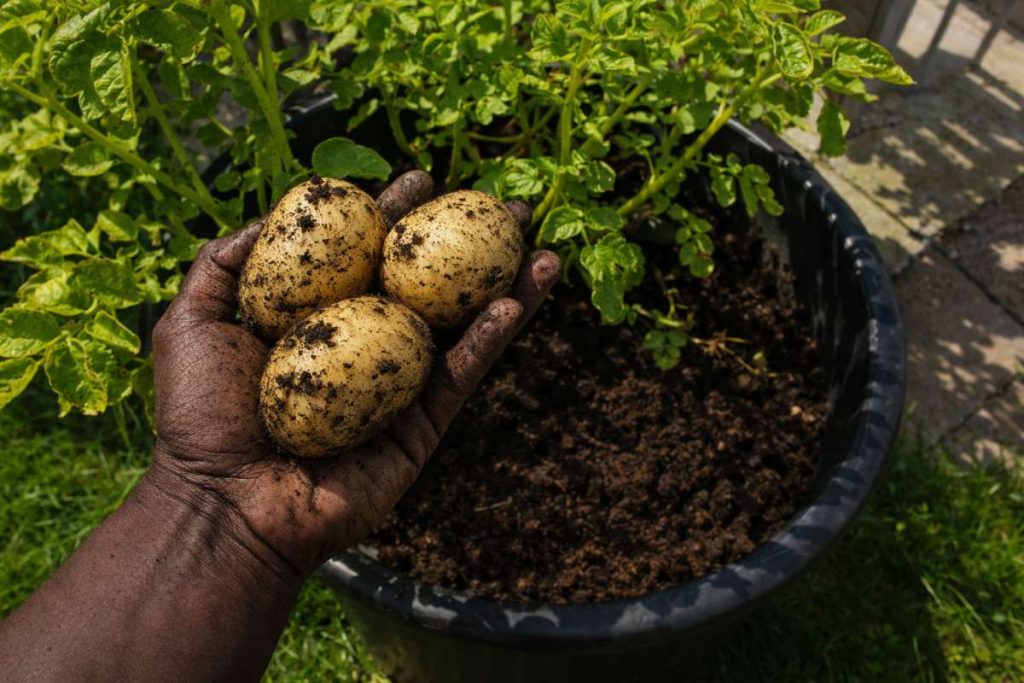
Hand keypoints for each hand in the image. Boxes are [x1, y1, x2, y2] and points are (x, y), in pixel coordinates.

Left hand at [149, 172, 558, 580]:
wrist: (225, 501)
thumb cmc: (199, 416)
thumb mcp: (191, 323)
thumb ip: (223, 265)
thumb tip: (264, 218)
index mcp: (317, 318)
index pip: (365, 256)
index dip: (394, 216)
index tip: (420, 179)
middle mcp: (365, 346)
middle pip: (426, 283)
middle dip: (468, 242)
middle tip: (503, 204)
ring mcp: (398, 386)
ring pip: (459, 326)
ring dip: (504, 285)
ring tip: (539, 247)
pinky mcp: (421, 426)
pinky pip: (461, 375)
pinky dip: (491, 339)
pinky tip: (516, 299)